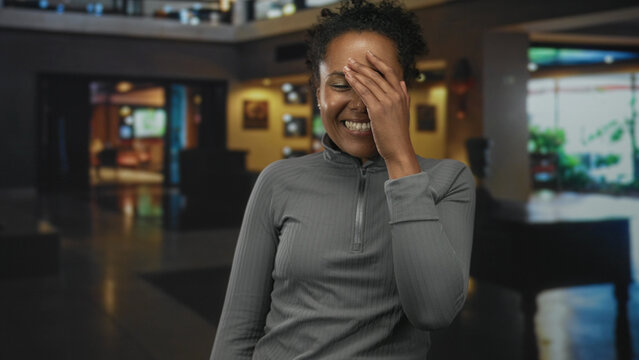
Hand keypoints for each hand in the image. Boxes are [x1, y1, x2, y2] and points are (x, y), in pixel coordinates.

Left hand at [343, 50, 419, 177]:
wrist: (398, 148)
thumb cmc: (398, 133)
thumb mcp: (404, 112)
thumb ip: (404, 96)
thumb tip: (402, 83)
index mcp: (401, 95)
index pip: (390, 72)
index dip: (378, 62)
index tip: (369, 54)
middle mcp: (395, 96)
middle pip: (377, 75)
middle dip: (362, 66)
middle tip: (351, 60)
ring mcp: (387, 102)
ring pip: (369, 82)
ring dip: (356, 72)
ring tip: (346, 66)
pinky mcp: (377, 110)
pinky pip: (364, 92)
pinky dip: (355, 82)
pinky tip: (348, 77)